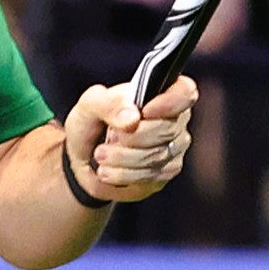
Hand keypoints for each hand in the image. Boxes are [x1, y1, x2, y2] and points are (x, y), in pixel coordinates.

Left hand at [64, 77, 199, 205]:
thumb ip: (109, 104)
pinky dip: (122, 174)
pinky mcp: (165, 174)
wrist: (83, 160)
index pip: (185, 92)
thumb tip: (132, 118)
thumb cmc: (92, 124)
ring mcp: (174, 149)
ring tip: (101, 154)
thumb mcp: (90, 105)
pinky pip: (150, 177)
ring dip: (122, 158)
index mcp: (161, 93)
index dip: (169, 102)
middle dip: (132, 136)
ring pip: (157, 156)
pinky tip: (108, 170)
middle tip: (108, 137)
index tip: (144, 112)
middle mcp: (174, 121)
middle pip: (167, 129)